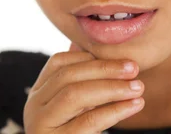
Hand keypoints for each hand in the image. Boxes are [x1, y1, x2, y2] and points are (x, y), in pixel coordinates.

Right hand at [23, 42, 144, 132]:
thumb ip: (78, 80)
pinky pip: (88, 121)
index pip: (58, 63)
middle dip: (104, 69)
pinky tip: (134, 105)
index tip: (119, 59)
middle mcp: (33, 108)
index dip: (89, 57)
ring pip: (75, 95)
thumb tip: (81, 45)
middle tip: (134, 68)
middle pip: (68, 76)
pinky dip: (114, 110)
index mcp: (37, 94)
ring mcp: (41, 127)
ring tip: (138, 87)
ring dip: (111, 87)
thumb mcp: (74, 108)